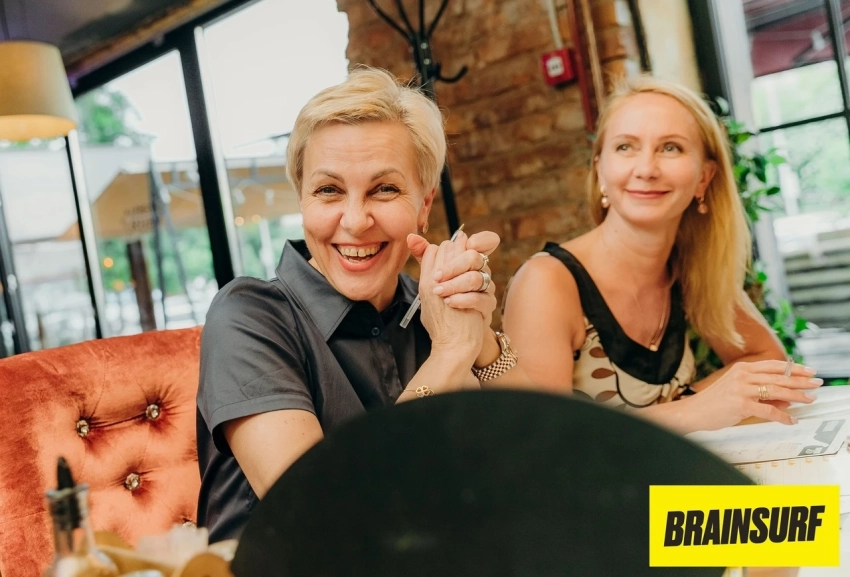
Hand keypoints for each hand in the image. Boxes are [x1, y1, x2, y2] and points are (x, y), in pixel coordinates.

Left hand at [408, 230, 498, 326]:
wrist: (451, 338)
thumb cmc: (441, 307)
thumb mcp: (430, 280)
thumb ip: (425, 257)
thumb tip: (411, 238)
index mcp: (468, 261)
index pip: (480, 241)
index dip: (474, 240)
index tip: (462, 244)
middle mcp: (480, 272)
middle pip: (473, 256)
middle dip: (452, 266)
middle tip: (436, 278)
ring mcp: (486, 289)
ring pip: (475, 277)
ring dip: (453, 284)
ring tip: (438, 293)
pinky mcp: (488, 306)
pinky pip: (480, 298)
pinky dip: (462, 299)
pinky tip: (449, 303)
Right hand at [681, 360, 821, 431]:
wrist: (694, 411)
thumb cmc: (714, 403)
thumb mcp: (737, 391)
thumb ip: (760, 392)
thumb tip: (785, 398)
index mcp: (742, 368)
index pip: (774, 366)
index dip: (794, 368)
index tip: (809, 371)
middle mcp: (743, 375)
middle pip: (779, 377)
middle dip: (801, 381)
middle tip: (817, 384)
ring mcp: (741, 389)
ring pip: (776, 391)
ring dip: (796, 396)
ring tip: (809, 399)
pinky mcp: (740, 404)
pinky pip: (768, 409)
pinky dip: (782, 416)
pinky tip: (791, 420)